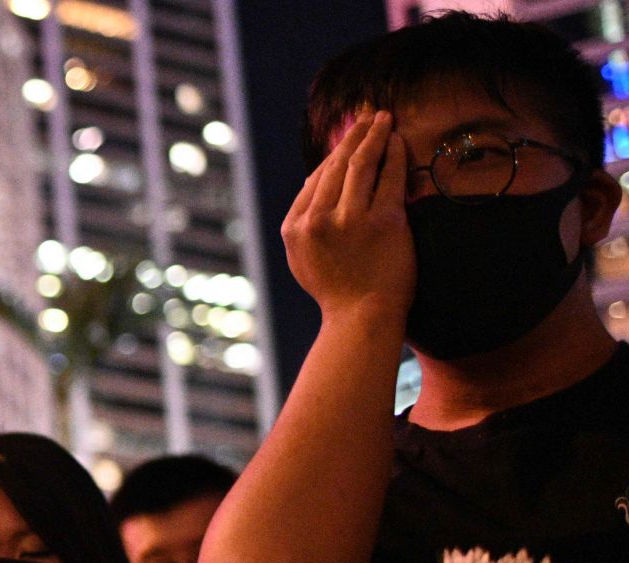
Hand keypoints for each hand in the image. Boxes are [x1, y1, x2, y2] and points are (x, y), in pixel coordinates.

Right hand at [281, 109, 415, 322]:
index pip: (315, 179)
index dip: (333, 155)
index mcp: (294, 228)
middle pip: (335, 165)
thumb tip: (314, 180)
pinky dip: (393, 155)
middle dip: (353, 136)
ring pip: (360, 165)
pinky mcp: (383, 222)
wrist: (360, 317)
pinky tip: (398, 141)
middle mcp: (317, 220)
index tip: (347, 140)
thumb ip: (305, 222)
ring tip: (383, 119)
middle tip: (367, 116)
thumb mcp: (303, 258)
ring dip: (373, 136)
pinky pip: (389, 178)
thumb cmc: (336, 291)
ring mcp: (350, 220)